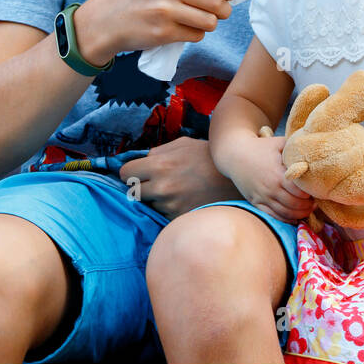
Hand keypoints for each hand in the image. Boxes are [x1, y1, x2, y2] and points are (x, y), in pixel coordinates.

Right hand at [75, 0, 237, 63]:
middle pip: (217, 2)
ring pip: (210, 21)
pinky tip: (184, 28)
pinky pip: (197, 36)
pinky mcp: (163, 32)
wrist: (108, 17)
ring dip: (210, 24)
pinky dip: (195, 34)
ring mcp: (165, 10)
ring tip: (198, 20)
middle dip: (223, 10)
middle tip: (217, 11)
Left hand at [118, 136, 241, 219]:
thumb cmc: (210, 159)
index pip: (126, 173)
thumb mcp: (185, 144)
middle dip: (142, 187)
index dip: (131, 173)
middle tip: (157, 183)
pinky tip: (185, 200)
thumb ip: (160, 151)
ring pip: (150, 204)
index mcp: (159, 165)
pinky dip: (171, 209)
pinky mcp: (179, 220)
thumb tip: (143, 159)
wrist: (238, 182)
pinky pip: (165, 214)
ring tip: (178, 191)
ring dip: (158, 199)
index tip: (138, 174)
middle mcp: (161, 188)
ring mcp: (170, 206)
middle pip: (134, 192)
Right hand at [217, 131, 314, 223]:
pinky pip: (274, 216)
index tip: (316, 189)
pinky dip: (287, 219)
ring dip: (300, 213)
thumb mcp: (278, 142)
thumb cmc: (260, 147)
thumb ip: (296, 147)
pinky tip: (295, 216)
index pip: (300, 191)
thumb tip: (315, 147)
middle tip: (315, 201)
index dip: (311, 192)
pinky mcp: (256, 203)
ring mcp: (263, 197)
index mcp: (278, 175)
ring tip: (308, 208)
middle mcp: (270, 189)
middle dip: (308, 205)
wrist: (235, 154)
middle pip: (295, 205)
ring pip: (286, 213)